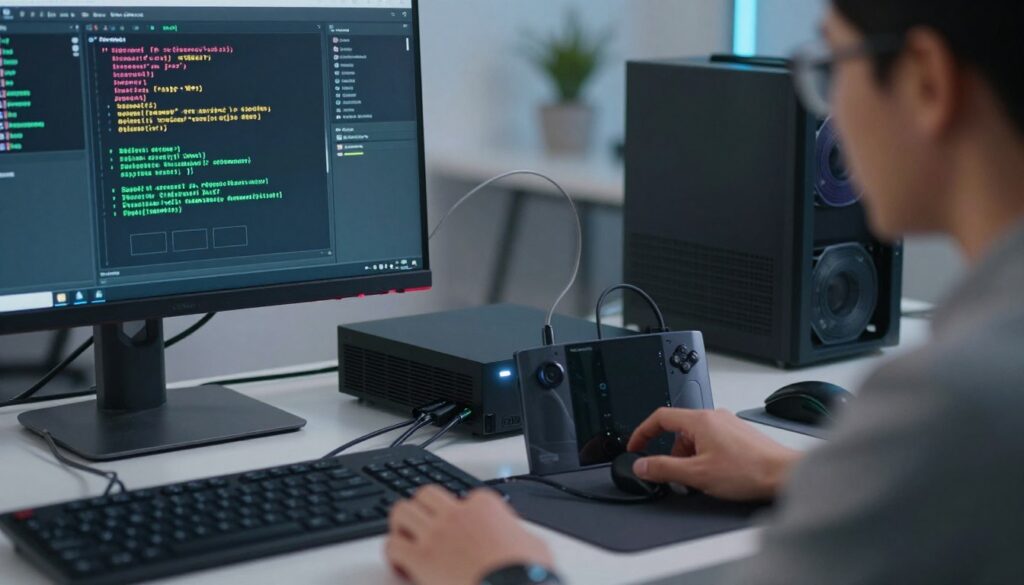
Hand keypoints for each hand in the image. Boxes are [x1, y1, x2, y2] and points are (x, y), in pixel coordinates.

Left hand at [386, 485, 554, 584]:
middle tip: (425, 526)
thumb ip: (518, 534)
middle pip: (426, 494)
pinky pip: (392, 545)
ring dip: (402, 525)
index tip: (464, 532)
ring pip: (402, 510)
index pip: (466, 497)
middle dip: (424, 509)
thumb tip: (520, 540)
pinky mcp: (422, 558)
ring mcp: (437, 533)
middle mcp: (458, 513)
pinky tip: (403, 566)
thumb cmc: (528, 573)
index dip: (463, 515)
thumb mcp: (534, 545)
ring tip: (408, 540)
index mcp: (486, 506)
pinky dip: (394, 554)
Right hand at [626, 408, 801, 500]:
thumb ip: (664, 469)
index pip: (660, 417)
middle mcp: (715, 417)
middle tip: (675, 475)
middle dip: (672, 454)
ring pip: (696, 438)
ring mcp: (729, 425)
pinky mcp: (739, 435)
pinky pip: (712, 442)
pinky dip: (705, 457)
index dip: (643, 432)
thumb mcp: (697, 474)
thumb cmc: (749, 471)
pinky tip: (716, 476)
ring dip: (690, 458)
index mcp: (701, 420)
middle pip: (679, 431)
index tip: (636, 446)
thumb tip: (642, 465)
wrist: (784, 475)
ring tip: (701, 480)